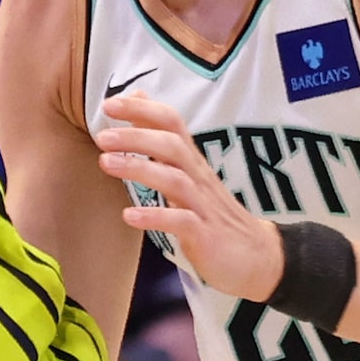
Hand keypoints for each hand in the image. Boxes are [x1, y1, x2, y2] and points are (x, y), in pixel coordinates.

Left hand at [93, 92, 283, 300]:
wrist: (256, 258)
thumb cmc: (212, 214)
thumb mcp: (187, 176)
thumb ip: (163, 143)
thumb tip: (140, 102)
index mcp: (192, 163)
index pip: (172, 124)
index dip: (143, 110)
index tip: (110, 104)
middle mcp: (199, 178)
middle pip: (171, 146)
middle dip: (136, 136)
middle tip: (102, 136)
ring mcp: (203, 207)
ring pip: (174, 179)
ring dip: (139, 168)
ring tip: (105, 163)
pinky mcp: (206, 236)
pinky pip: (181, 222)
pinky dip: (155, 216)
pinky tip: (129, 215)